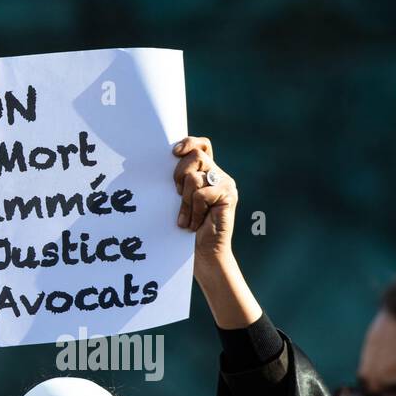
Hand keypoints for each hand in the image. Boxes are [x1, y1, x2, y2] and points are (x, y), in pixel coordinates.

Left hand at [173, 135, 237, 264]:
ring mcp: (225, 183)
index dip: (189, 142)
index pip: (201, 145)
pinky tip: (194, 224)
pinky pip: (202, 194)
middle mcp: (217, 174)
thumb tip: (167, 163)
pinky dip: (194, 211)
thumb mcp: (180, 200)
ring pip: (195, 177)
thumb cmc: (187, 228)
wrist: (204, 253)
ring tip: (186, 219)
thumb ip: (179, 181)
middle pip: (195, 155)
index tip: (174, 153)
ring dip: (185, 201)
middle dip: (179, 174)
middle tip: (177, 195)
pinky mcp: (228, 195)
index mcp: (205, 172)